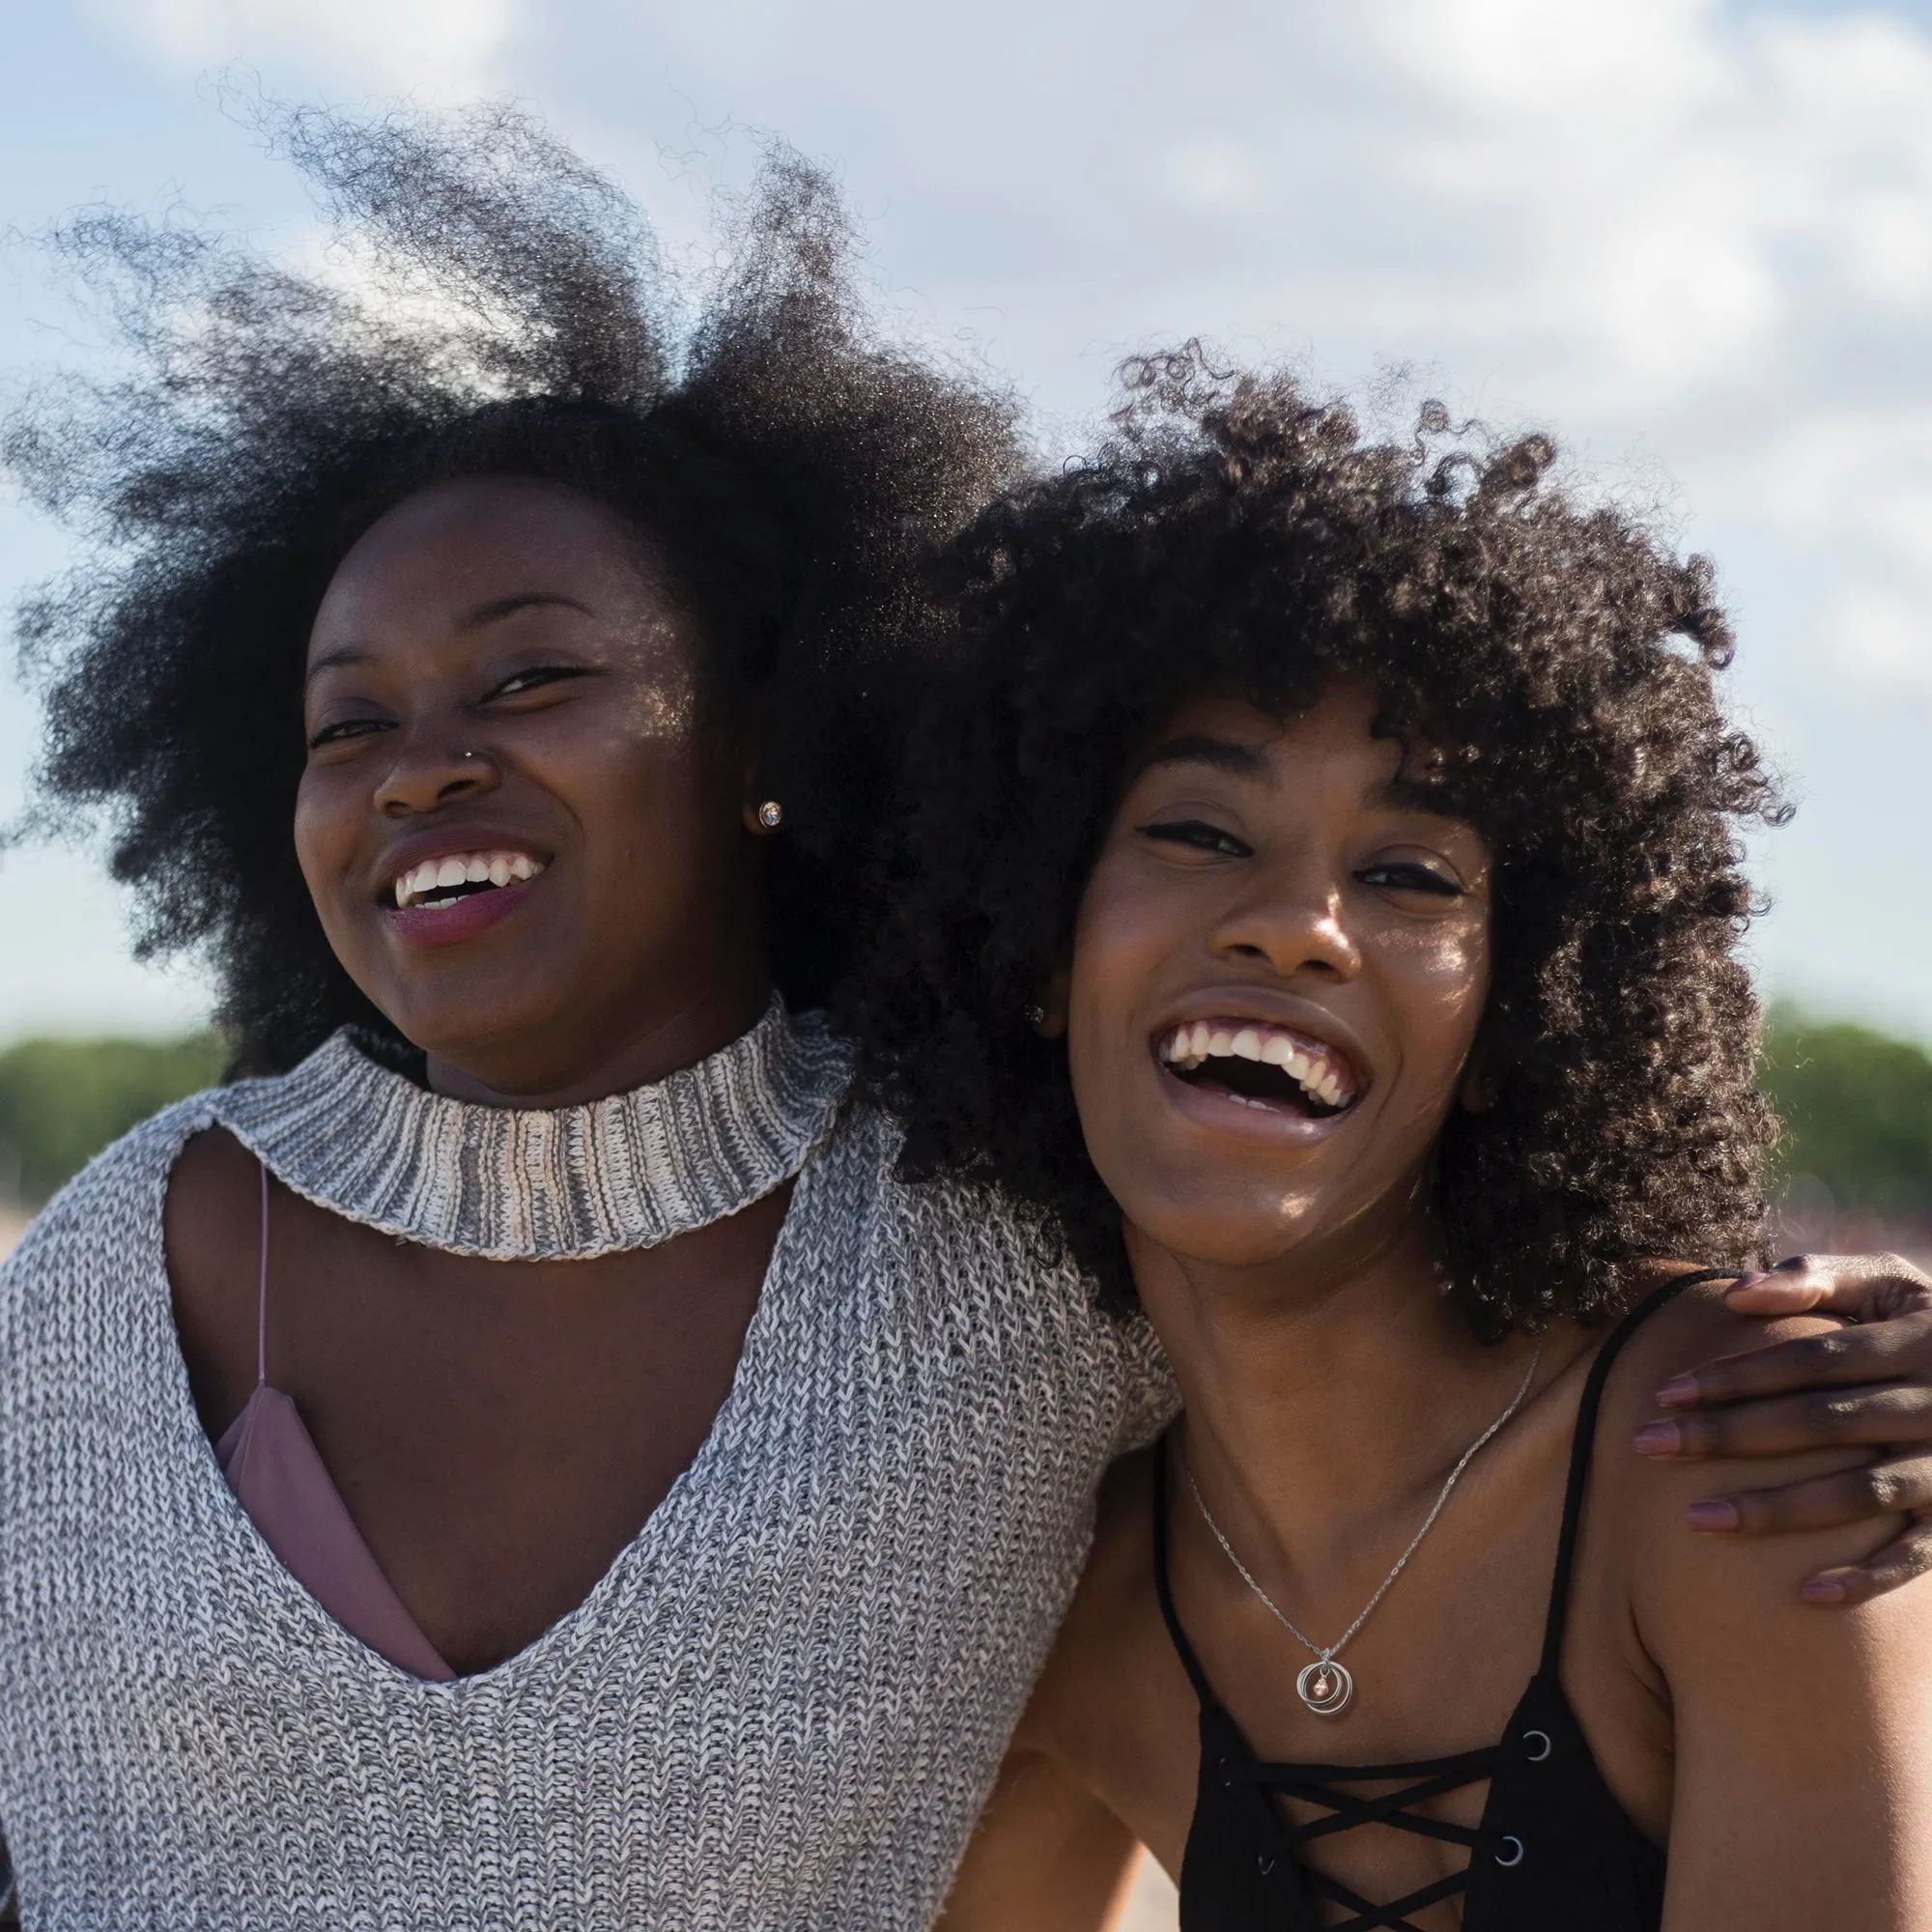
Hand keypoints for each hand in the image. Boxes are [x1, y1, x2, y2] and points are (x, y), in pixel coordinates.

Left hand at [1633, 1252, 1931, 1604]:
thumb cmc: (1923, 1321)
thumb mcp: (1887, 1283)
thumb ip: (1814, 1280)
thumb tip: (1733, 1294)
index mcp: (1914, 1341)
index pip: (1810, 1361)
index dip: (1738, 1376)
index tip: (1664, 1394)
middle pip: (1819, 1423)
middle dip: (1730, 1435)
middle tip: (1646, 1444)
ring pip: (1859, 1492)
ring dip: (1778, 1509)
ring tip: (1695, 1519)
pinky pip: (1919, 1555)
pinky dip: (1869, 1577)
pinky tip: (1806, 1595)